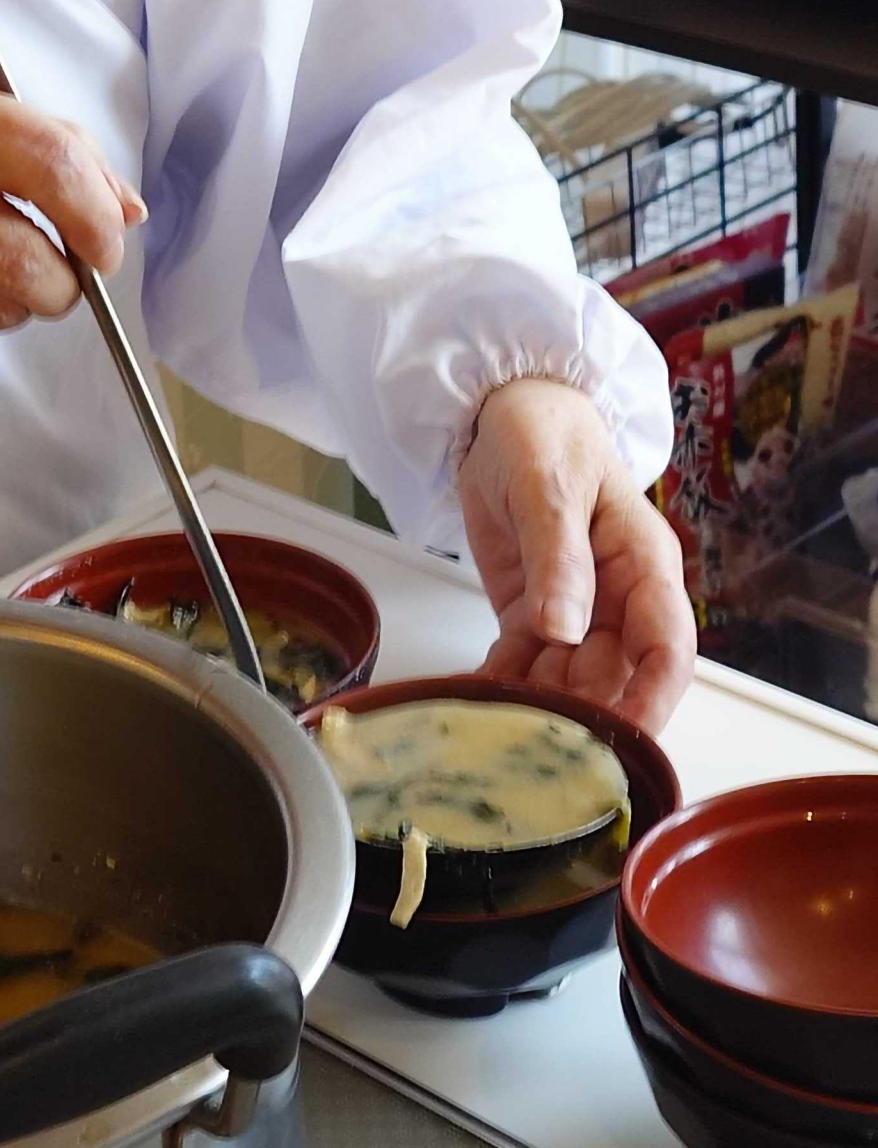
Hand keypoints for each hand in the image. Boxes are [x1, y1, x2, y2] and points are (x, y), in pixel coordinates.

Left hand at [458, 377, 695, 733]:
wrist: (498, 407)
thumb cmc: (543, 431)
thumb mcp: (549, 486)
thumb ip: (559, 559)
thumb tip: (565, 632)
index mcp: (643, 563)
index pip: (668, 645)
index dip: (654, 696)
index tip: (626, 736)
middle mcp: (617, 595)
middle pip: (615, 674)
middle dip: (585, 711)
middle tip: (540, 740)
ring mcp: (573, 607)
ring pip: (569, 677)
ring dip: (542, 705)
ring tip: (503, 730)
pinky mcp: (529, 611)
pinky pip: (525, 661)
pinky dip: (505, 684)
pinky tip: (480, 705)